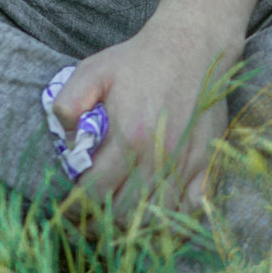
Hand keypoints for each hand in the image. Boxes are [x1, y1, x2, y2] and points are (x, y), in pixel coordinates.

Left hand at [54, 13, 241, 216]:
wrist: (192, 46)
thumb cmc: (139, 60)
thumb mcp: (93, 71)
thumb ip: (68, 103)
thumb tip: (65, 142)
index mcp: (129, 137)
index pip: (95, 192)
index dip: (76, 205)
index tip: (68, 206)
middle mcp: (159, 157)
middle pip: (125, 213)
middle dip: (101, 222)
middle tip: (87, 218)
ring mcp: (186, 164)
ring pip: (158, 217)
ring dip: (135, 225)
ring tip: (116, 220)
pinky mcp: (206, 164)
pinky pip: (190, 208)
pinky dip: (171, 218)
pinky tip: (153, 212)